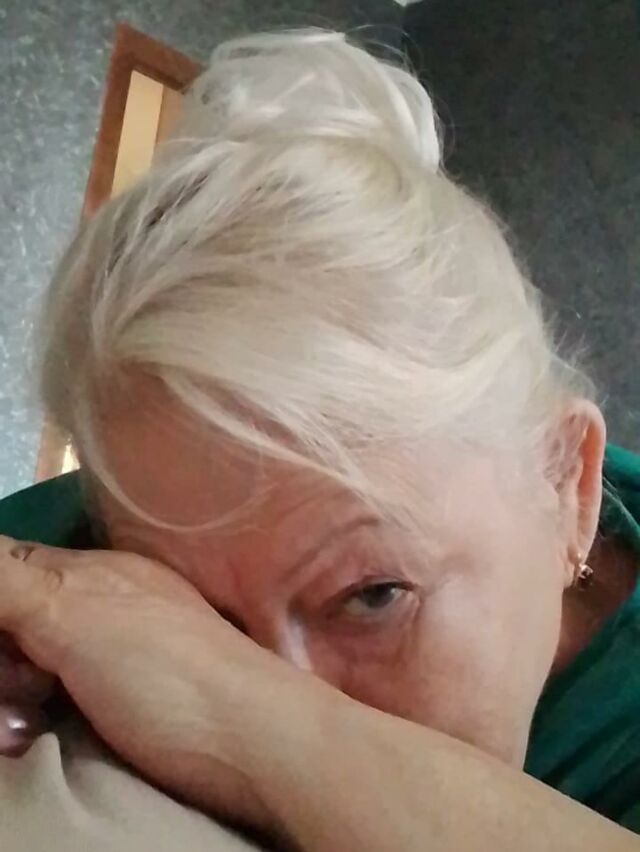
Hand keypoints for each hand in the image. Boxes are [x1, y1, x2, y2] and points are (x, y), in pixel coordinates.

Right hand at [0, 535, 314, 828]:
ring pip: (29, 662)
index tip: (5, 645)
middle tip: (25, 688)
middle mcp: (99, 605)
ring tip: (24, 724)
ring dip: (11, 692)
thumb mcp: (80, 615)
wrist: (252, 743)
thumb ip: (15, 581)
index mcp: (93, 573)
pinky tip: (37, 735)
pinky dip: (33, 713)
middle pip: (15, 619)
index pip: (11, 563)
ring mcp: (110, 655)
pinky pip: (52, 695)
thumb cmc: (166, 672)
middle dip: (3, 657)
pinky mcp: (117, 704)